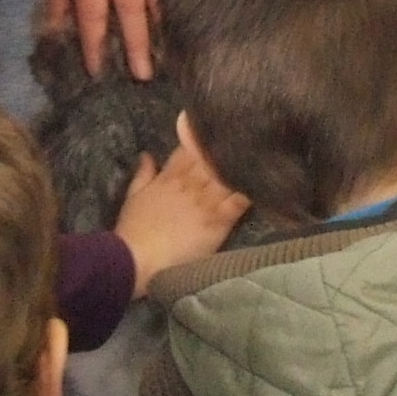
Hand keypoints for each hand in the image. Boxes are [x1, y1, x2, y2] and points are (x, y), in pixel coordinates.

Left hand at [45, 0, 167, 78]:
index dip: (94, 48)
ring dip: (159, 34)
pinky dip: (171, 11)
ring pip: (156, 4)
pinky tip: (175, 31)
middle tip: (142, 77)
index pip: (93, 18)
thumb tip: (56, 31)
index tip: (98, 73)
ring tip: (165, 61)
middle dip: (136, 48)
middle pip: (130, 16)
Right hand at [113, 123, 247, 284]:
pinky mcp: (218, 221)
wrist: (137, 261)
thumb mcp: (133, 197)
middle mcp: (189, 184)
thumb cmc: (132, 233)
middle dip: (228, 148)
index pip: (190, 149)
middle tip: (248, 139)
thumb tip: (148, 154)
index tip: (218, 134)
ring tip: (260, 155)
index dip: (204, 139)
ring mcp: (205, 202)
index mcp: (170, 177)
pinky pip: (239, 200)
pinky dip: (250, 190)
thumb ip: (143, 173)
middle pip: (214, 158)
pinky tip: (263, 181)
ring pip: (229, 174)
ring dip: (243, 165)